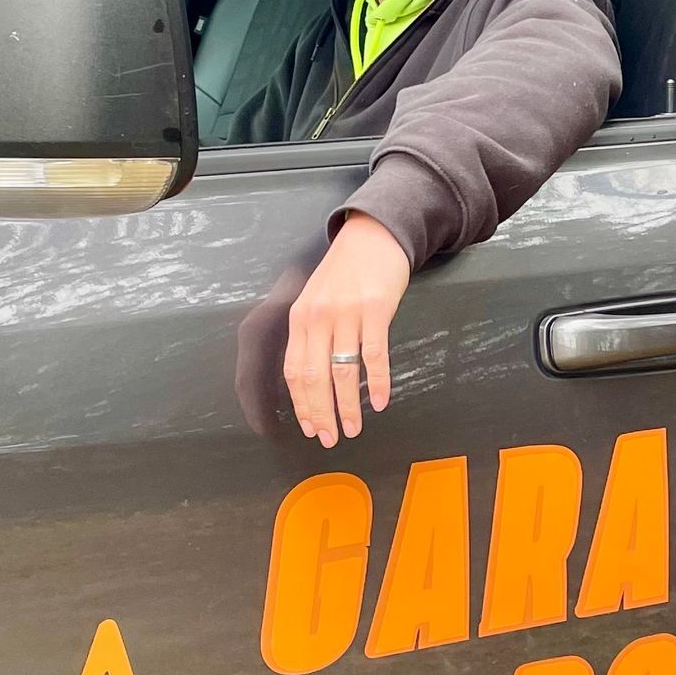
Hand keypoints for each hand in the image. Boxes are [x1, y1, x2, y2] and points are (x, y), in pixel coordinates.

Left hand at [284, 212, 411, 447]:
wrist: (373, 235)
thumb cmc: (345, 271)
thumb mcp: (316, 298)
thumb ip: (311, 333)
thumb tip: (310, 379)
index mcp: (300, 318)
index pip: (294, 371)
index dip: (301, 404)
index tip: (309, 427)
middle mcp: (319, 317)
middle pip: (315, 377)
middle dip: (321, 414)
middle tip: (330, 438)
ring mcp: (347, 314)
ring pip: (344, 372)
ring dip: (348, 406)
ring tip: (354, 429)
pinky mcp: (376, 310)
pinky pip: (375, 355)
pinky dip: (378, 382)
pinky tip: (380, 401)